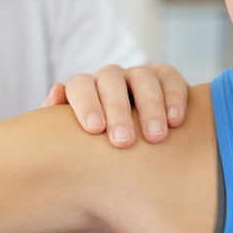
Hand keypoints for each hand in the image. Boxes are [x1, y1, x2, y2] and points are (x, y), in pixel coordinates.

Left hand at [42, 63, 188, 147]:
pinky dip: (175, 96)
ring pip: (143, 77)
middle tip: (123, 141)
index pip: (80, 85)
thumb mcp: (71, 142)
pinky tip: (176, 121)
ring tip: (154, 137)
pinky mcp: (165, 79)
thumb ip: (57, 120)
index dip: (86, 104)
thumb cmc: (91, 152)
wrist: (124, 156)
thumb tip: (56, 91)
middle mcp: (109, 78)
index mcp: (84, 89)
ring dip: (150, 106)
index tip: (94, 129)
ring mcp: (138, 76)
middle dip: (118, 110)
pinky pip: (170, 78)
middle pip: (111, 81)